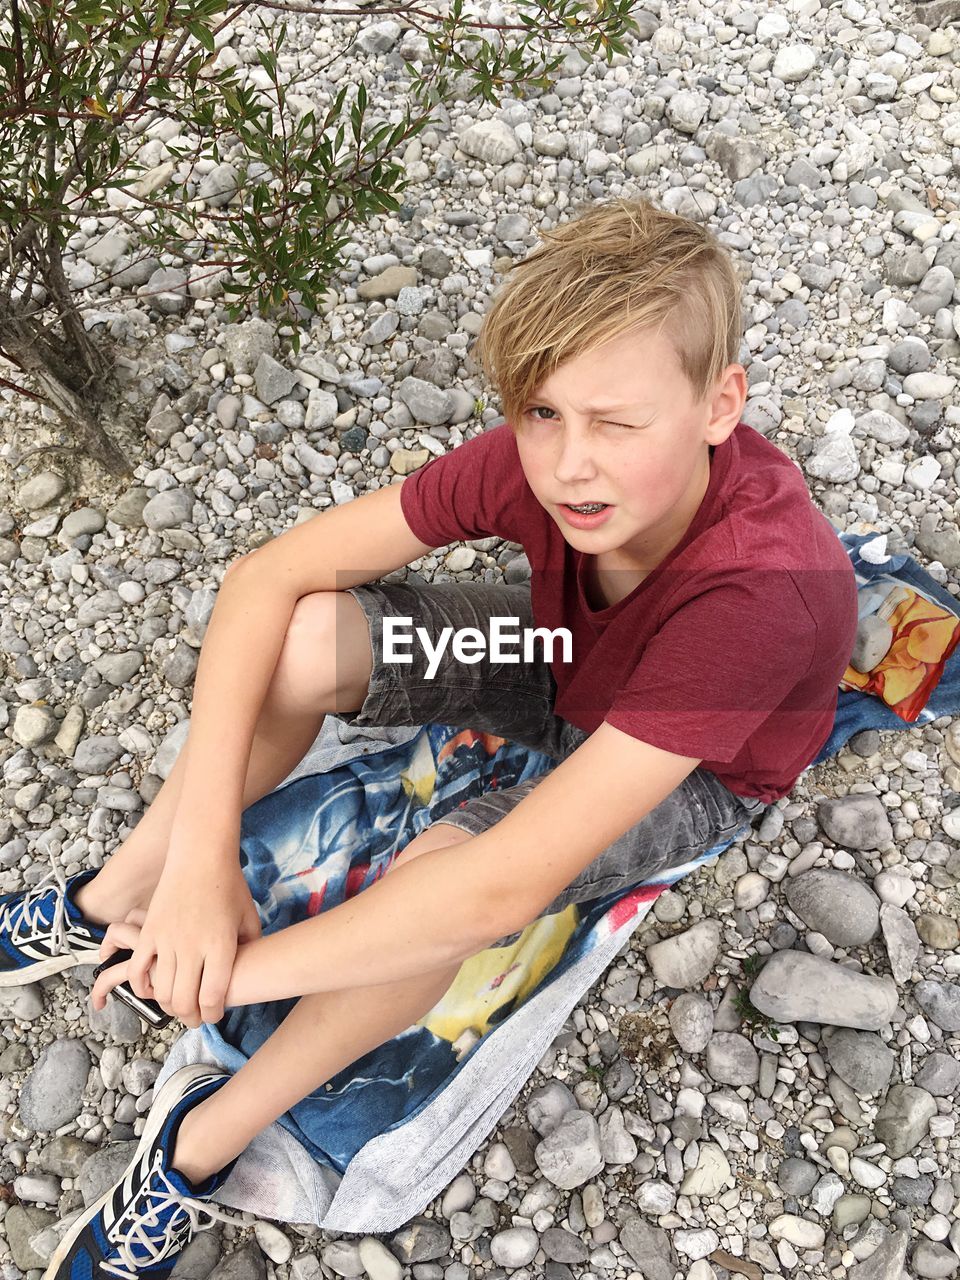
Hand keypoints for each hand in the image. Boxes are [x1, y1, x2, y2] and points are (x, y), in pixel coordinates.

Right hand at [95, 861, 261, 1027]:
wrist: (200, 855)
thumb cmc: (230, 885)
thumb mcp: (249, 918)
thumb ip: (249, 948)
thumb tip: (246, 972)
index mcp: (220, 946)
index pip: (213, 997)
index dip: (213, 1014)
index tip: (215, 1015)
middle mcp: (193, 947)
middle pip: (185, 1002)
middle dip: (192, 1018)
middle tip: (196, 1019)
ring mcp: (167, 940)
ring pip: (162, 992)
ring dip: (170, 1007)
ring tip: (179, 1007)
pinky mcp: (149, 932)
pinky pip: (137, 970)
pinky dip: (142, 986)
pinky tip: (152, 989)